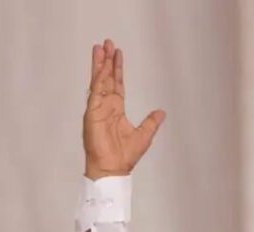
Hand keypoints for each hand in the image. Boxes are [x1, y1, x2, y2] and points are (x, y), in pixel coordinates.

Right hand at [83, 39, 165, 179]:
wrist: (113, 168)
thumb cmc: (125, 155)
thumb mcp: (144, 135)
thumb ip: (151, 121)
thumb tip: (161, 112)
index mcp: (116, 109)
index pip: (117, 84)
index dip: (117, 68)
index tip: (118, 53)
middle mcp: (106, 106)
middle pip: (106, 78)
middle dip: (107, 61)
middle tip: (107, 43)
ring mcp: (97, 108)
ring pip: (99, 81)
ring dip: (100, 65)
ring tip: (100, 48)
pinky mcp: (92, 113)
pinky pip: (95, 93)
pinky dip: (98, 80)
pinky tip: (100, 68)